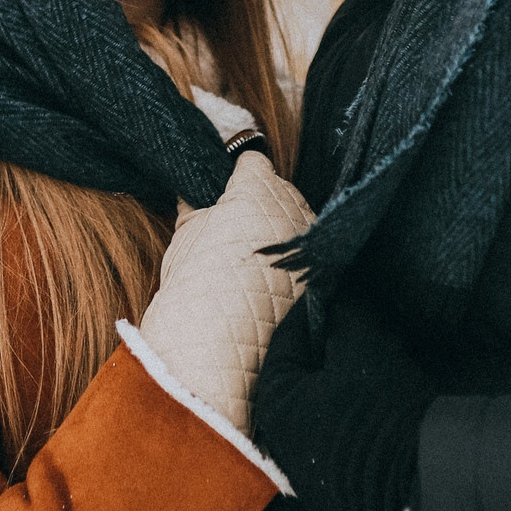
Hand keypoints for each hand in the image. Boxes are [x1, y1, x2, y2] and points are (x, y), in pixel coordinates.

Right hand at [134, 152, 310, 432]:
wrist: (221, 348)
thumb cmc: (196, 287)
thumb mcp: (186, 235)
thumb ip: (198, 203)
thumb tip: (197, 188)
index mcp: (257, 188)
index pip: (253, 162)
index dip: (237, 177)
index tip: (226, 192)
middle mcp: (293, 206)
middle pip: (280, 189)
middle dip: (261, 204)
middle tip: (236, 233)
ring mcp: (312, 239)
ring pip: (298, 220)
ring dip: (282, 232)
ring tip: (254, 262)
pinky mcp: (324, 269)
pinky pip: (309, 252)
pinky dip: (295, 261)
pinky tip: (274, 280)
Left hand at [252, 290, 436, 510]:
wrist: (422, 492)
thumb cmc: (382, 410)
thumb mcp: (365, 346)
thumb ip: (346, 314)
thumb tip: (340, 295)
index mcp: (274, 404)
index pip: (287, 341)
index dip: (315, 312)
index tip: (338, 291)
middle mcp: (282, 444)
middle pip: (306, 378)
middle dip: (337, 348)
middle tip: (370, 328)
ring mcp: (311, 477)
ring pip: (328, 410)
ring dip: (353, 384)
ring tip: (389, 362)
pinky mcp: (343, 497)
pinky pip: (348, 441)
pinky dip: (365, 417)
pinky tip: (393, 405)